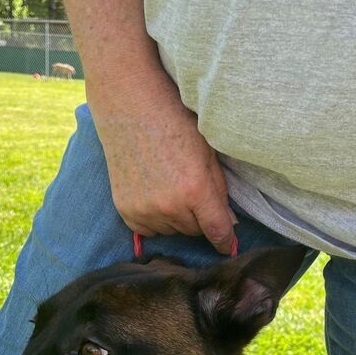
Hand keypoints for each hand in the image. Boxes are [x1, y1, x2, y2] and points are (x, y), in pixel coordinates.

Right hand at [90, 71, 236, 253]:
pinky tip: (153, 192)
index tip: (229, 247)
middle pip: (194, 231)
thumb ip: (219, 190)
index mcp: (195, 189)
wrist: (129, 107)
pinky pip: (149, 229)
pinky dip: (154, 218)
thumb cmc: (174, 121)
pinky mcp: (126, 211)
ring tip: (169, 186)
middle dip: (198, 217)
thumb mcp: (207, 152)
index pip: (217, 231)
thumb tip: (228, 223)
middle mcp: (169, 206)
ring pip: (172, 231)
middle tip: (191, 190)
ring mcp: (145, 210)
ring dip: (175, 217)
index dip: (226, 242)